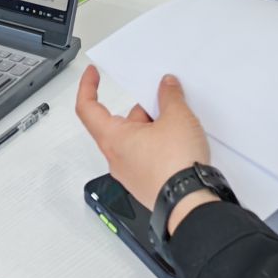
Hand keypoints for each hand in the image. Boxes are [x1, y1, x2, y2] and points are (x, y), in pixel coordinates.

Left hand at [75, 66, 211, 228]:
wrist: (190, 203)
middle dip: (142, 109)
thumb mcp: (177, 116)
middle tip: (163, 100)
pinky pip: (145, 156)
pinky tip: (179, 142)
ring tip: (178, 123)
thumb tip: (166, 86)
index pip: (88, 108)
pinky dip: (158, 144)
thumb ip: (169, 96)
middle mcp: (116, 158)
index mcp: (113, 139)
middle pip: (120, 123)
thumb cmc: (175, 166)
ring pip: (135, 139)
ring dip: (153, 127)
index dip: (88, 87)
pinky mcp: (144, 183)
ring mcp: (130, 173)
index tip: (93, 74)